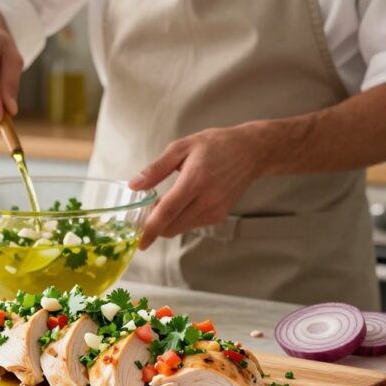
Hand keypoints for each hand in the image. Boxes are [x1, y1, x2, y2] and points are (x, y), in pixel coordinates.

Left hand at [129, 125, 271, 248]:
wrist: (250, 152)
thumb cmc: (215, 145)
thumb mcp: (181, 147)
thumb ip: (156, 168)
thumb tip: (134, 185)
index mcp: (194, 181)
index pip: (167, 212)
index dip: (151, 229)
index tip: (139, 241)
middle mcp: (206, 200)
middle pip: (172, 226)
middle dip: (155, 226)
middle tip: (146, 210)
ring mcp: (215, 210)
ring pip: (181, 228)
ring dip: (167, 223)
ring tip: (163, 204)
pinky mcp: (219, 215)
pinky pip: (192, 224)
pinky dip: (181, 220)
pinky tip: (181, 203)